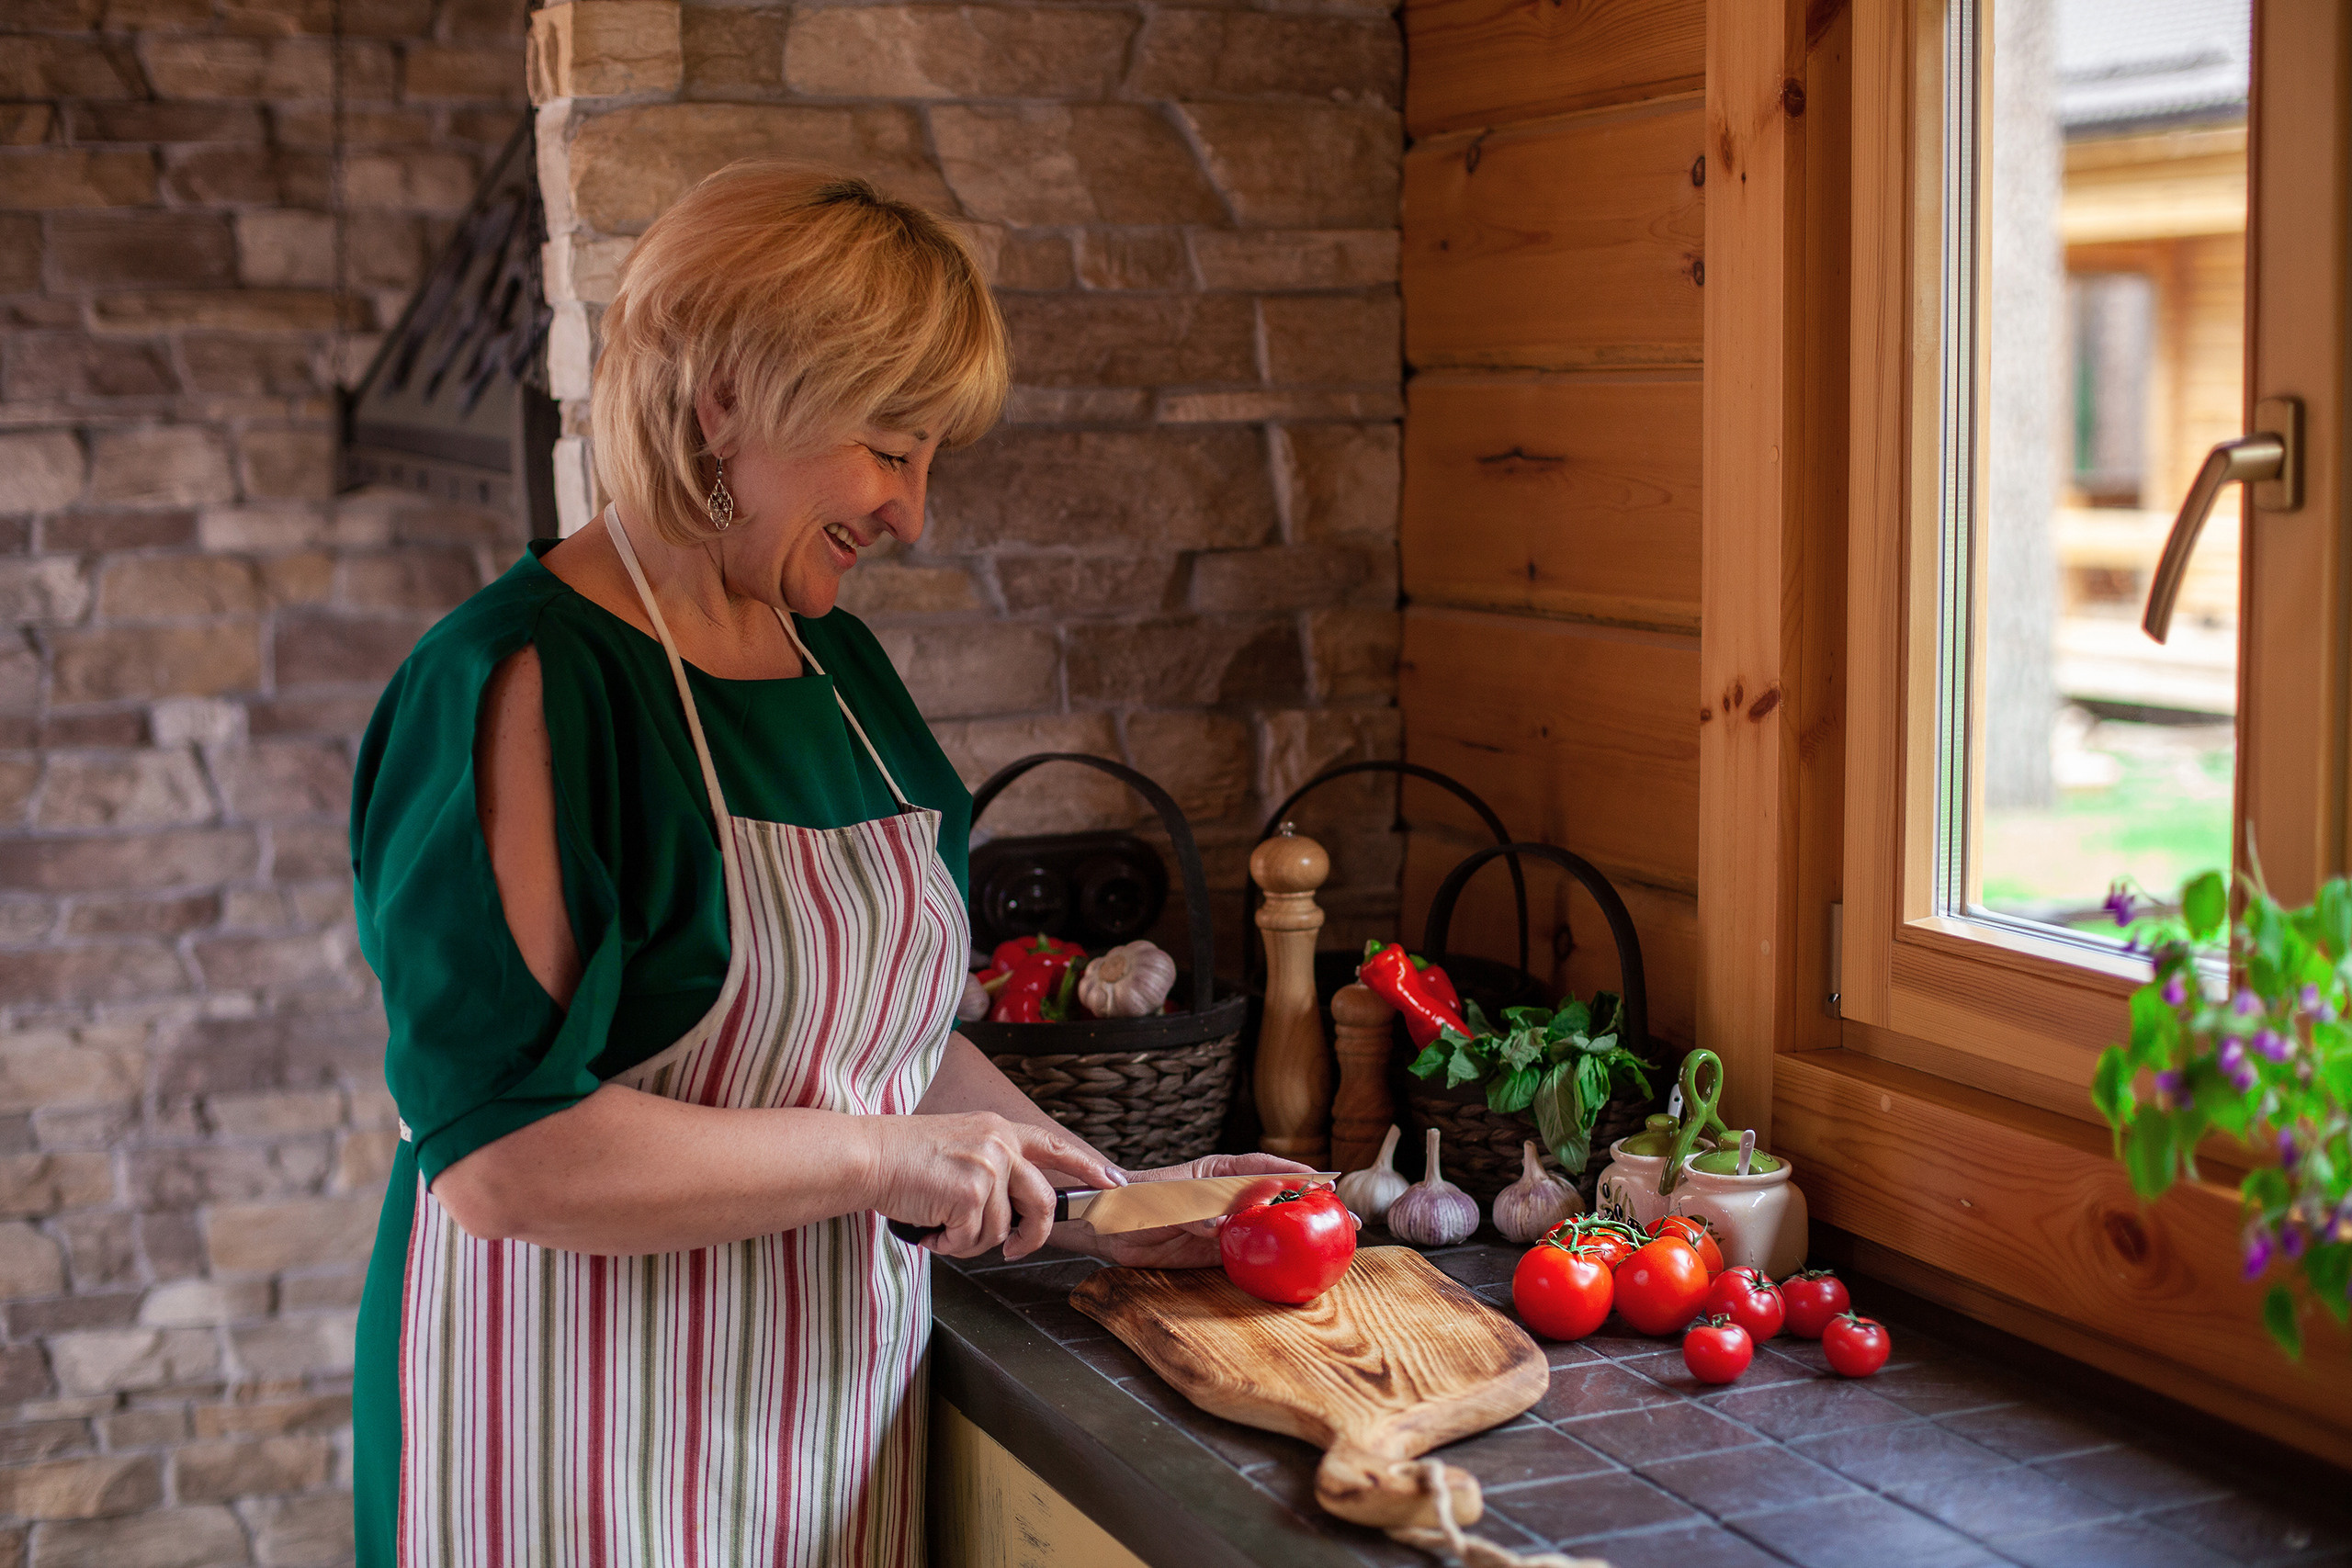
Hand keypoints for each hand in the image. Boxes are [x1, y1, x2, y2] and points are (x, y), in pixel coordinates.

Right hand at [865, 1113, 1120, 1260]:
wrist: (868, 1157)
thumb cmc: (905, 1159)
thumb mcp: (961, 1147)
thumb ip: (994, 1167)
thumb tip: (1017, 1212)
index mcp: (1000, 1129)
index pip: (1055, 1147)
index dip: (1087, 1167)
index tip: (1112, 1183)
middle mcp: (1000, 1143)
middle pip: (1043, 1202)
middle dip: (1032, 1237)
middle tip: (1012, 1251)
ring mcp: (988, 1167)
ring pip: (1001, 1230)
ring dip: (969, 1241)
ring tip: (940, 1227)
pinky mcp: (971, 1194)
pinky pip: (974, 1240)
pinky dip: (950, 1245)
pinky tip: (929, 1229)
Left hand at [1060, 1152, 1355, 1269]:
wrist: (1111, 1228)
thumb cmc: (1135, 1200)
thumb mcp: (1164, 1201)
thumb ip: (1192, 1210)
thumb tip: (1219, 1225)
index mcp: (1219, 1171)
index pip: (1265, 1168)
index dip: (1296, 1173)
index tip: (1324, 1180)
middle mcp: (1229, 1195)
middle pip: (1278, 1198)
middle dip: (1312, 1204)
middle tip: (1344, 1217)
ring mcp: (1228, 1223)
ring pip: (1271, 1227)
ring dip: (1301, 1234)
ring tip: (1334, 1243)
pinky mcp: (1220, 1250)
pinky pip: (1253, 1254)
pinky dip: (1276, 1260)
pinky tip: (1296, 1268)